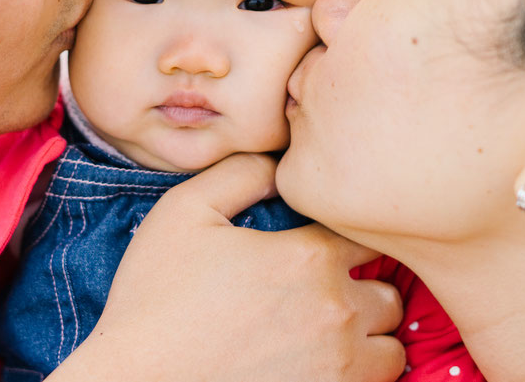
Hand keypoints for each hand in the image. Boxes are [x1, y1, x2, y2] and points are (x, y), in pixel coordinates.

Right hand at [51, 153, 404, 381]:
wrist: (134, 381)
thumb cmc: (154, 298)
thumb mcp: (184, 211)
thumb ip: (240, 173)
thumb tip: (280, 164)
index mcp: (308, 258)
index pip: (367, 236)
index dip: (350, 238)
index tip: (325, 248)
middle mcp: (335, 313)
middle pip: (388, 295)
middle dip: (362, 291)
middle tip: (323, 296)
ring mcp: (337, 368)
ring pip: (390, 350)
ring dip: (368, 339)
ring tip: (328, 336)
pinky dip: (357, 376)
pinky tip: (321, 366)